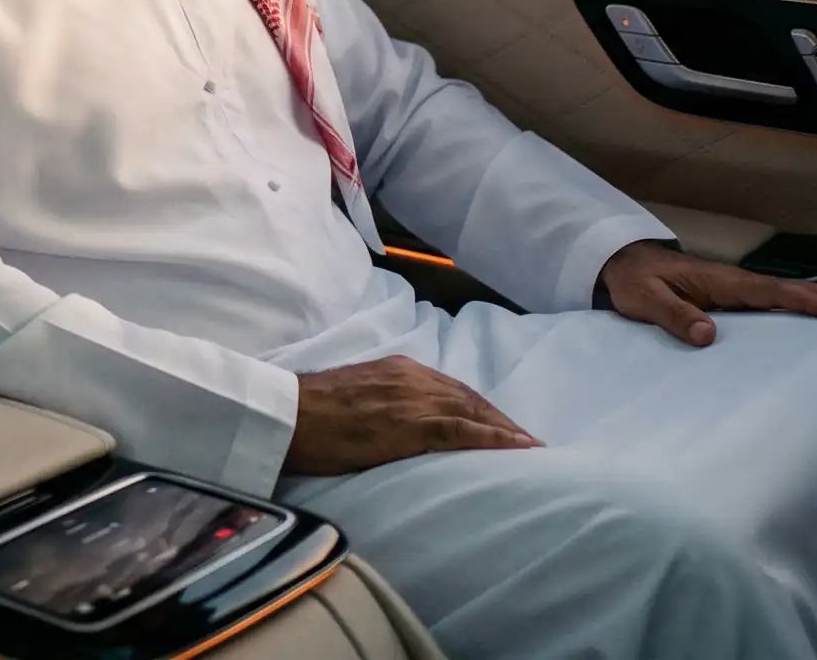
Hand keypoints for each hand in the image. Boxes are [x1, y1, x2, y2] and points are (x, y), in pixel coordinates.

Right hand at [282, 355, 540, 475]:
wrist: (286, 414)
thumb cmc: (308, 413)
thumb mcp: (353, 395)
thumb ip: (380, 400)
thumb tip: (393, 420)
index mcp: (397, 368)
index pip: (450, 387)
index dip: (478, 407)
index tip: (498, 424)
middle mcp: (411, 376)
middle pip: (468, 397)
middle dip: (499, 419)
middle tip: (525, 440)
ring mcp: (412, 399)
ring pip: (472, 411)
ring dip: (506, 430)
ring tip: (530, 448)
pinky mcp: (410, 425)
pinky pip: (463, 430)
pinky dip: (495, 438)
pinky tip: (519, 448)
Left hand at [597, 239, 816, 346]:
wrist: (620, 264)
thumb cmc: (634, 282)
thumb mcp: (645, 299)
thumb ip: (674, 316)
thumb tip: (707, 336)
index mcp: (726, 282)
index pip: (778, 292)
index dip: (812, 304)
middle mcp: (741, 283)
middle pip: (802, 291)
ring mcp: (742, 290)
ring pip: (798, 295)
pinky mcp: (738, 299)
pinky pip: (783, 303)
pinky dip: (812, 309)